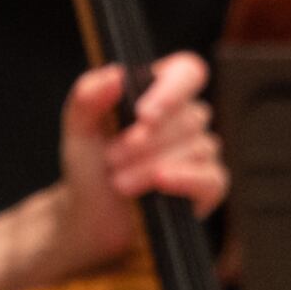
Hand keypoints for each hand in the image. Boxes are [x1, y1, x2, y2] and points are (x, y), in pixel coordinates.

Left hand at [45, 54, 224, 270]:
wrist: (89, 217)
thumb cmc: (88, 168)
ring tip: (119, 183)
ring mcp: (201, 152)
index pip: (187, 72)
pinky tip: (160, 183)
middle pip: (189, 116)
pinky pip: (212, 177)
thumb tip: (117, 74)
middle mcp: (186, 118)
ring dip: (151, 166)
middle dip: (145, 142)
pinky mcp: (208, 186)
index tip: (143, 115)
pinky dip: (185, 179)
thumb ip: (88, 97)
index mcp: (159, 94)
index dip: (172, 90)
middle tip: (111, 160)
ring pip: (197, 148)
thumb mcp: (78, 129)